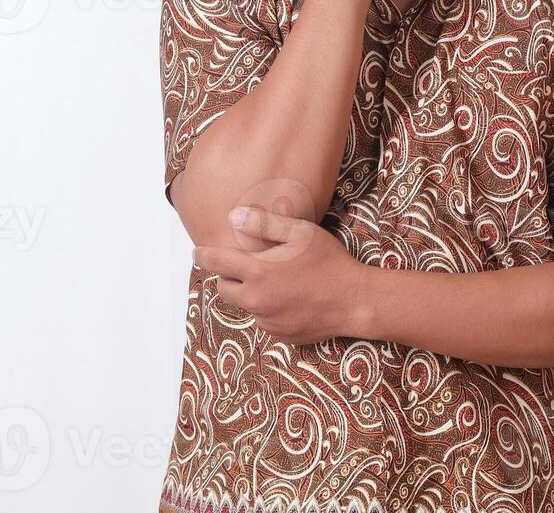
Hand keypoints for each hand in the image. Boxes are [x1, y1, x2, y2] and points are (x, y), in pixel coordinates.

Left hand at [193, 205, 367, 345]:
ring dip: (251, 294)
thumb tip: (232, 216)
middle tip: (245, 266)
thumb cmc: (330, 262)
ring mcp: (268, 322)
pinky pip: (264, 321)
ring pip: (245, 306)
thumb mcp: (300, 233)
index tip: (197, 252)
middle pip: (223, 290)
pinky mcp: (280, 336)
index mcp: (258, 274)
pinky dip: (268, 310)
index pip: (216, 264)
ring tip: (276, 281)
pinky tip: (290, 299)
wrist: (356, 301)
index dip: (203, 256)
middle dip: (228, 277)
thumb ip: (264, 223)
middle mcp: (257, 301)